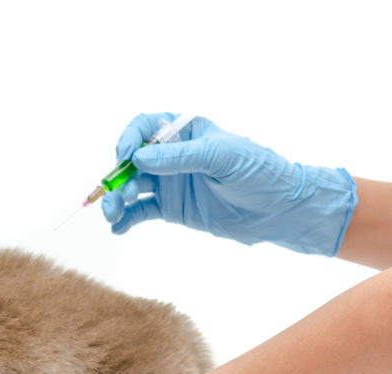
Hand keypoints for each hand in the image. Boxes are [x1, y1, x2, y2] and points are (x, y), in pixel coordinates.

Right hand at [102, 113, 357, 255]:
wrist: (278, 209)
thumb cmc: (257, 172)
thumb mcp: (221, 157)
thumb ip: (180, 157)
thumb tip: (139, 159)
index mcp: (184, 132)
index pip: (145, 127)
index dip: (130, 139)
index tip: (126, 156)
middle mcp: (171, 155)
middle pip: (132, 160)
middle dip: (118, 175)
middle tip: (117, 195)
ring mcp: (169, 182)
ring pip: (132, 187)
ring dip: (117, 199)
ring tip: (112, 214)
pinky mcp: (171, 208)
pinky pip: (141, 212)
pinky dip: (127, 220)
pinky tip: (118, 229)